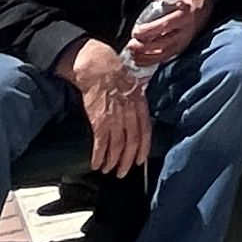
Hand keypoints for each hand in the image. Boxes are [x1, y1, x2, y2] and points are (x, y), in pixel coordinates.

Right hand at [64, 39, 151, 176]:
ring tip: (107, 170)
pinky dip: (98, 156)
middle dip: (126, 161)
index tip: (139, 161)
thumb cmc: (116, 77)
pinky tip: (95, 163)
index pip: (145, 133)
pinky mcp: (99, 121)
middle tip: (122, 173)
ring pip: (116, 147)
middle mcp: (130, 114)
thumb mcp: (135, 89)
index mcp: (141, 106)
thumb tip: (139, 123)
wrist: (99, 69)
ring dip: (112, 161)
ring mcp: (115, 118)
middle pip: (131, 144)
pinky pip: (100, 144)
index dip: (143, 149)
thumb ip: (138, 107)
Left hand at [126, 0, 210, 67]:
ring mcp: (183, 42)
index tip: (135, 31)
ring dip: (146, 57)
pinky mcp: (181, 49)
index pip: (165, 25)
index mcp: (183, 15)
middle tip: (131, 45)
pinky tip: (140, 61)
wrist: (207, 6)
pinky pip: (166, 59)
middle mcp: (184, 31)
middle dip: (144, 47)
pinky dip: (152, 62)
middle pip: (163, 44)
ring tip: (133, 55)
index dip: (149, 30)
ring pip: (164, 55)